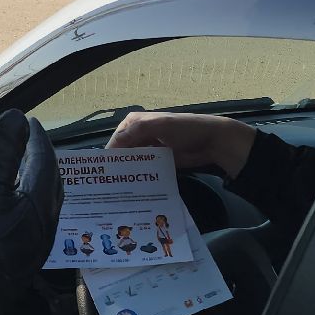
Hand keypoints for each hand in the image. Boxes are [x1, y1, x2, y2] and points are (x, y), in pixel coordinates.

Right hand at [0, 110, 62, 314]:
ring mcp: (35, 248)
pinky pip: (33, 223)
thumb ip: (2, 151)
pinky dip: (27, 204)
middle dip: (44, 161)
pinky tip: (11, 206)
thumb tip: (16, 116)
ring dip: (37, 184)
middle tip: (32, 144)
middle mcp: (46, 228)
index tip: (30, 122)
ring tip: (22, 170)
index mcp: (42, 207)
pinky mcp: (21, 262)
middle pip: (53, 186)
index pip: (46, 163)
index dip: (38, 139)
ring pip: (45, 207)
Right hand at [107, 112, 257, 177]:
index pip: (116, 140)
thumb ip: (134, 132)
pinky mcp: (160, 161)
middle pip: (123, 153)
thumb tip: (111, 147)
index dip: (108, 156)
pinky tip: (135, 190)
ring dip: (128, 174)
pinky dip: (141, 178)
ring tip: (118, 192)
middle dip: (117, 167)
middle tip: (108, 188)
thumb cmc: (185, 128)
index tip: (101, 174)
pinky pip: (145, 170)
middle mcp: (140, 134)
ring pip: (133, 163)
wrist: (213, 142)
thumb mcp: (159, 125)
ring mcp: (150, 148)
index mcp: (135, 122)